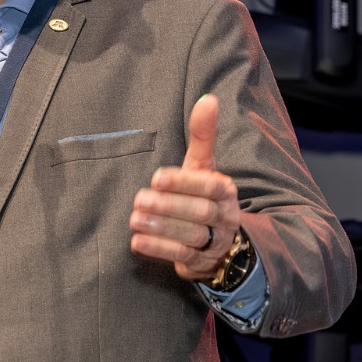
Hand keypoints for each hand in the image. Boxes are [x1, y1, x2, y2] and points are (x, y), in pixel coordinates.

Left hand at [130, 94, 241, 283]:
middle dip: (168, 206)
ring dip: (161, 228)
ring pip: (191, 236)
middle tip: (139, 200)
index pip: (210, 186)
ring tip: (134, 219)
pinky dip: (159, 250)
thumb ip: (203, 135)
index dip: (183, 182)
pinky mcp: (200, 263)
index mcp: (226, 190)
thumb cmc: (203, 194)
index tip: (156, 178)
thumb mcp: (204, 165)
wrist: (219, 241)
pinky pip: (181, 257)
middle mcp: (225, 217)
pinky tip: (137, 241)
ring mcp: (214, 242)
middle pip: (200, 212)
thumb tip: (208, 98)